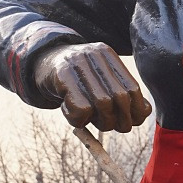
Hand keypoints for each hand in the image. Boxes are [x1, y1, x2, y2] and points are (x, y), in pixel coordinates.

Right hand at [33, 43, 151, 131]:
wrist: (40, 63)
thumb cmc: (76, 79)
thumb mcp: (99, 80)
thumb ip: (121, 93)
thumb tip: (143, 113)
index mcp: (107, 55)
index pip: (132, 88)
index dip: (136, 110)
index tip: (132, 122)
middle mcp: (94, 55)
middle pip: (120, 97)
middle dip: (120, 120)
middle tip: (112, 127)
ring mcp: (77, 64)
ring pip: (102, 103)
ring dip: (101, 122)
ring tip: (92, 120)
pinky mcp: (61, 77)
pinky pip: (81, 108)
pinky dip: (80, 120)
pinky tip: (73, 115)